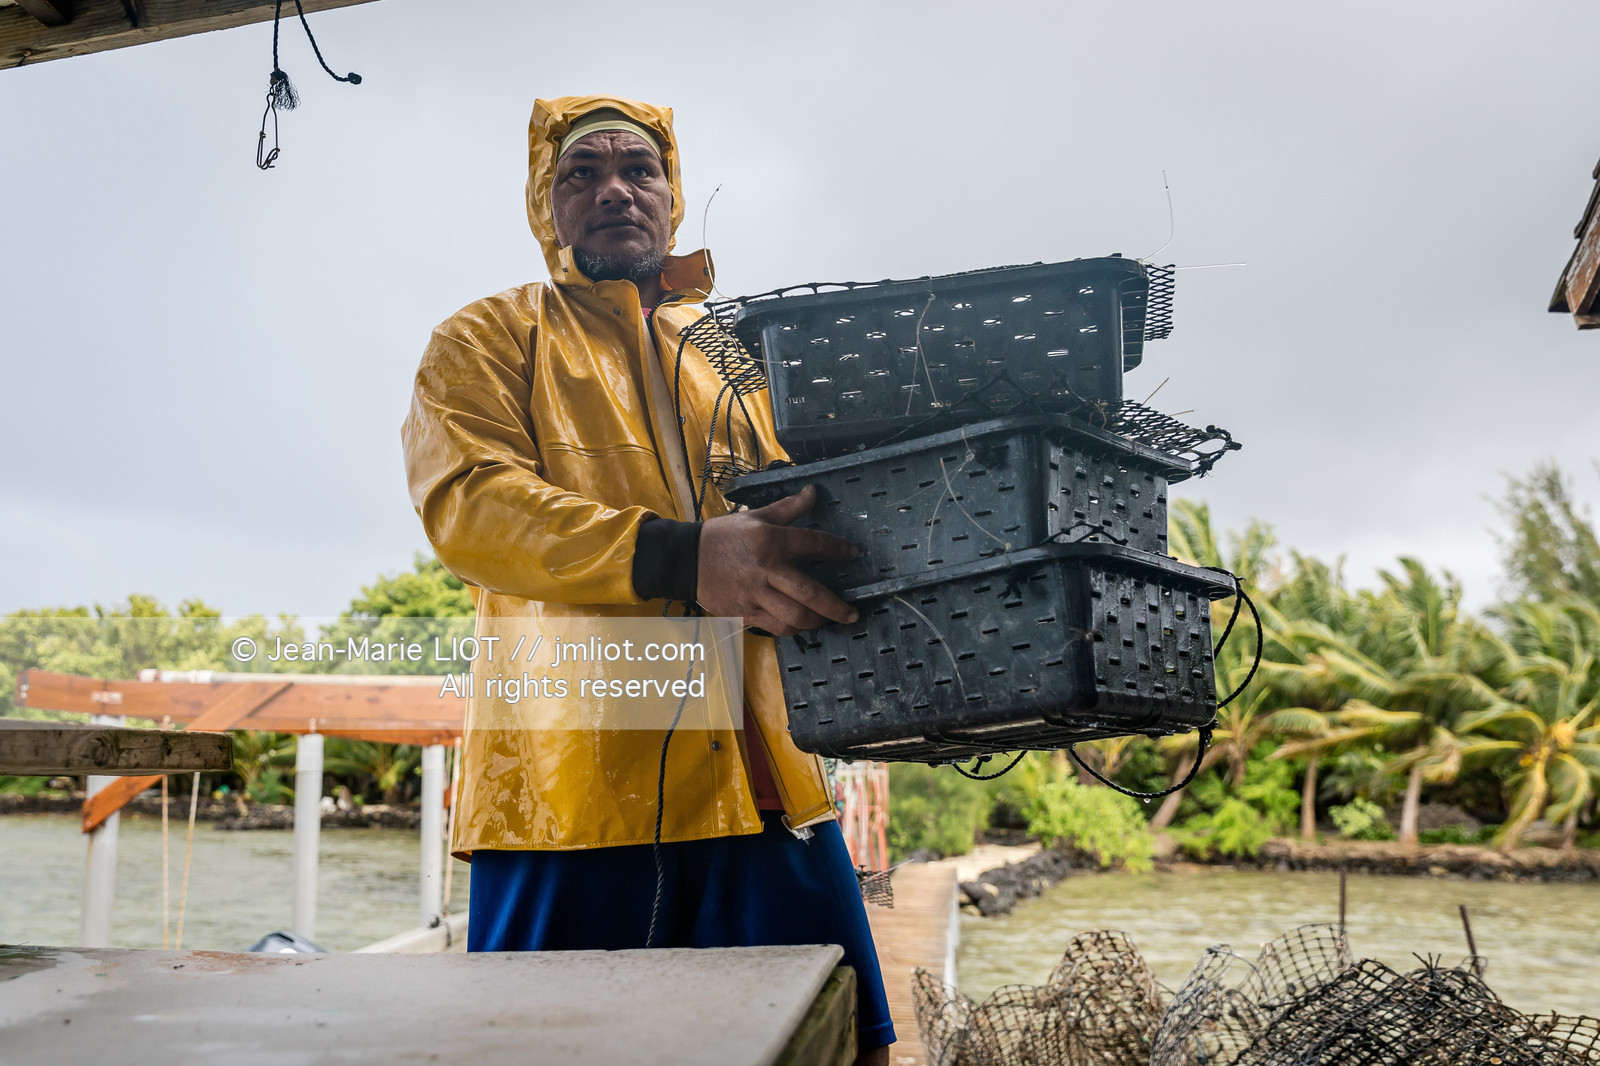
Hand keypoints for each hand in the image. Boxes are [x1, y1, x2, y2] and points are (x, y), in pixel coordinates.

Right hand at [697, 485, 861, 636]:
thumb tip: (813, 492)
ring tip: (827, 620)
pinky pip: (776, 627)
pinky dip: (793, 628)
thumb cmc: (723, 536)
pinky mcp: (745, 612)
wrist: (686, 559)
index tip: (854, 553)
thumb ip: (788, 508)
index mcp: (770, 541)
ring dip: (816, 621)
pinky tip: (801, 624)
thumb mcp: (756, 516)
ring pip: (794, 616)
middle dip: (835, 606)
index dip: (838, 549)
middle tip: (852, 613)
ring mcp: (755, 595)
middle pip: (809, 593)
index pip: (813, 544)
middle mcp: (766, 569)